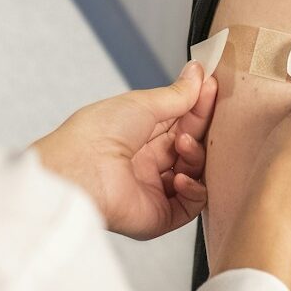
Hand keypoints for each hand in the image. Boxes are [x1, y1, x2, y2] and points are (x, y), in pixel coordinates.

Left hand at [30, 60, 218, 239]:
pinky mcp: (158, 215)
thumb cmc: (97, 133)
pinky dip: (194, 189)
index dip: (197, 105)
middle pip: (190, 145)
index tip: (212, 87)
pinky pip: (190, 205)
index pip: (179, 121)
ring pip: (194, 173)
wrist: (79, 170)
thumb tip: (197, 74)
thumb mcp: (142, 103)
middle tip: (209, 111)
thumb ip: (176, 94)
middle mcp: (146, 162)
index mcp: (138, 134)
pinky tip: (181, 176)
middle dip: (200, 128)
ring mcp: (153, 189)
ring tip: (183, 144)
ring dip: (196, 156)